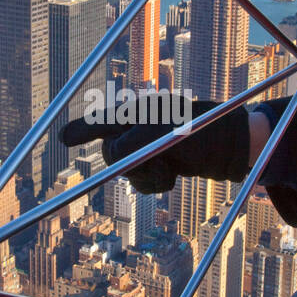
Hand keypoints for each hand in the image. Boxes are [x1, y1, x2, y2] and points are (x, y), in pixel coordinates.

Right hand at [59, 97, 248, 193]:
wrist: (233, 149)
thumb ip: (125, 147)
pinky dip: (154, 184)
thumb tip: (113, 160)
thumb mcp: (158, 137)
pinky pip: (143, 181)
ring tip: (169, 170)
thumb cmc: (199, 134)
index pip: (102, 121)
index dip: (81, 130)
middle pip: (112, 153)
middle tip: (155, 161)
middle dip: (127, 163)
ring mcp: (150, 147)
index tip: (63, 139)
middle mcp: (141, 128)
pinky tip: (172, 177)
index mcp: (138, 112)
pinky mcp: (161, 164)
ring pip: (128, 172)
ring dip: (145, 177)